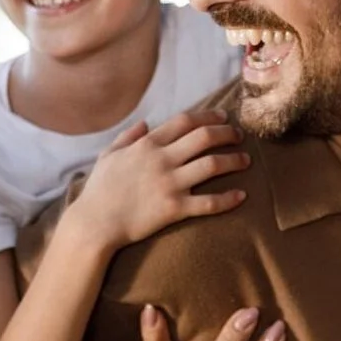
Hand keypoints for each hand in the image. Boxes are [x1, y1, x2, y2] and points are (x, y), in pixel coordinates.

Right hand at [67, 110, 247, 251]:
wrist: (94, 224)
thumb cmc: (99, 191)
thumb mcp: (108, 156)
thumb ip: (127, 137)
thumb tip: (145, 123)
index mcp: (147, 145)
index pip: (185, 121)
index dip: (208, 116)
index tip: (223, 117)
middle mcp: (161, 159)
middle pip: (204, 138)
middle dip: (227, 133)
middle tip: (240, 136)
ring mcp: (169, 184)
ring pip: (212, 165)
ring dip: (234, 161)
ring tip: (246, 161)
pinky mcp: (174, 208)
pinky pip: (208, 202)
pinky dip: (228, 199)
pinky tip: (242, 196)